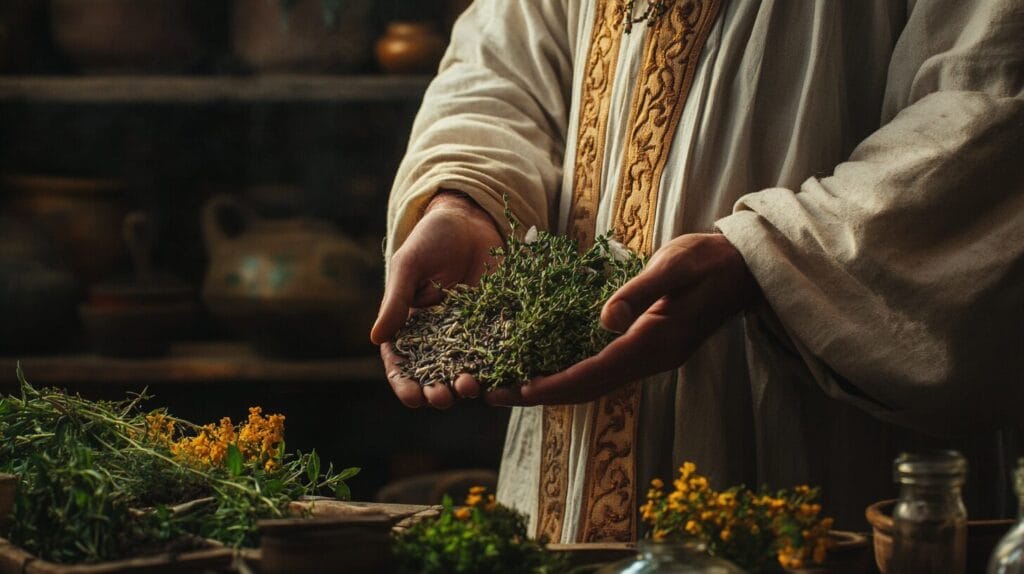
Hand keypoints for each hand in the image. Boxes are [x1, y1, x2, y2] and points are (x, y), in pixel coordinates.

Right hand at [372, 192, 502, 408]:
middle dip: (436, 391)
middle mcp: (437, 336)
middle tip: (442, 398)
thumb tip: (376, 338)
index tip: (411, 396)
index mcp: (409, 325)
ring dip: (465, 384)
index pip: (402, 362)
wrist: (471, 220)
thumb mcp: (409, 266)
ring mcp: (468, 333)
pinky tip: (499, 375)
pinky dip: (496, 366)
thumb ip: (396, 302)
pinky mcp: (495, 325)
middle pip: (434, 374)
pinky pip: (496, 350)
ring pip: (465, 368)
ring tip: (468, 387)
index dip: (404, 382)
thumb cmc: (431, 239)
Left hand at [486, 233, 757, 406]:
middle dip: (542, 393)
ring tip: (511, 386)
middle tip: (496, 394)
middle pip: (589, 388)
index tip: (520, 390)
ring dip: (554, 388)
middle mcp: (651, 359)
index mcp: (655, 342)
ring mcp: (651, 358)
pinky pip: (604, 371)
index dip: (556, 384)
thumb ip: (639, 292)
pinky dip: (572, 374)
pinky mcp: (648, 349)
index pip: (595, 373)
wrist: (742, 269)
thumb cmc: (707, 260)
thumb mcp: (673, 266)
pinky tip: (548, 367)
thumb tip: (605, 320)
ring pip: (595, 383)